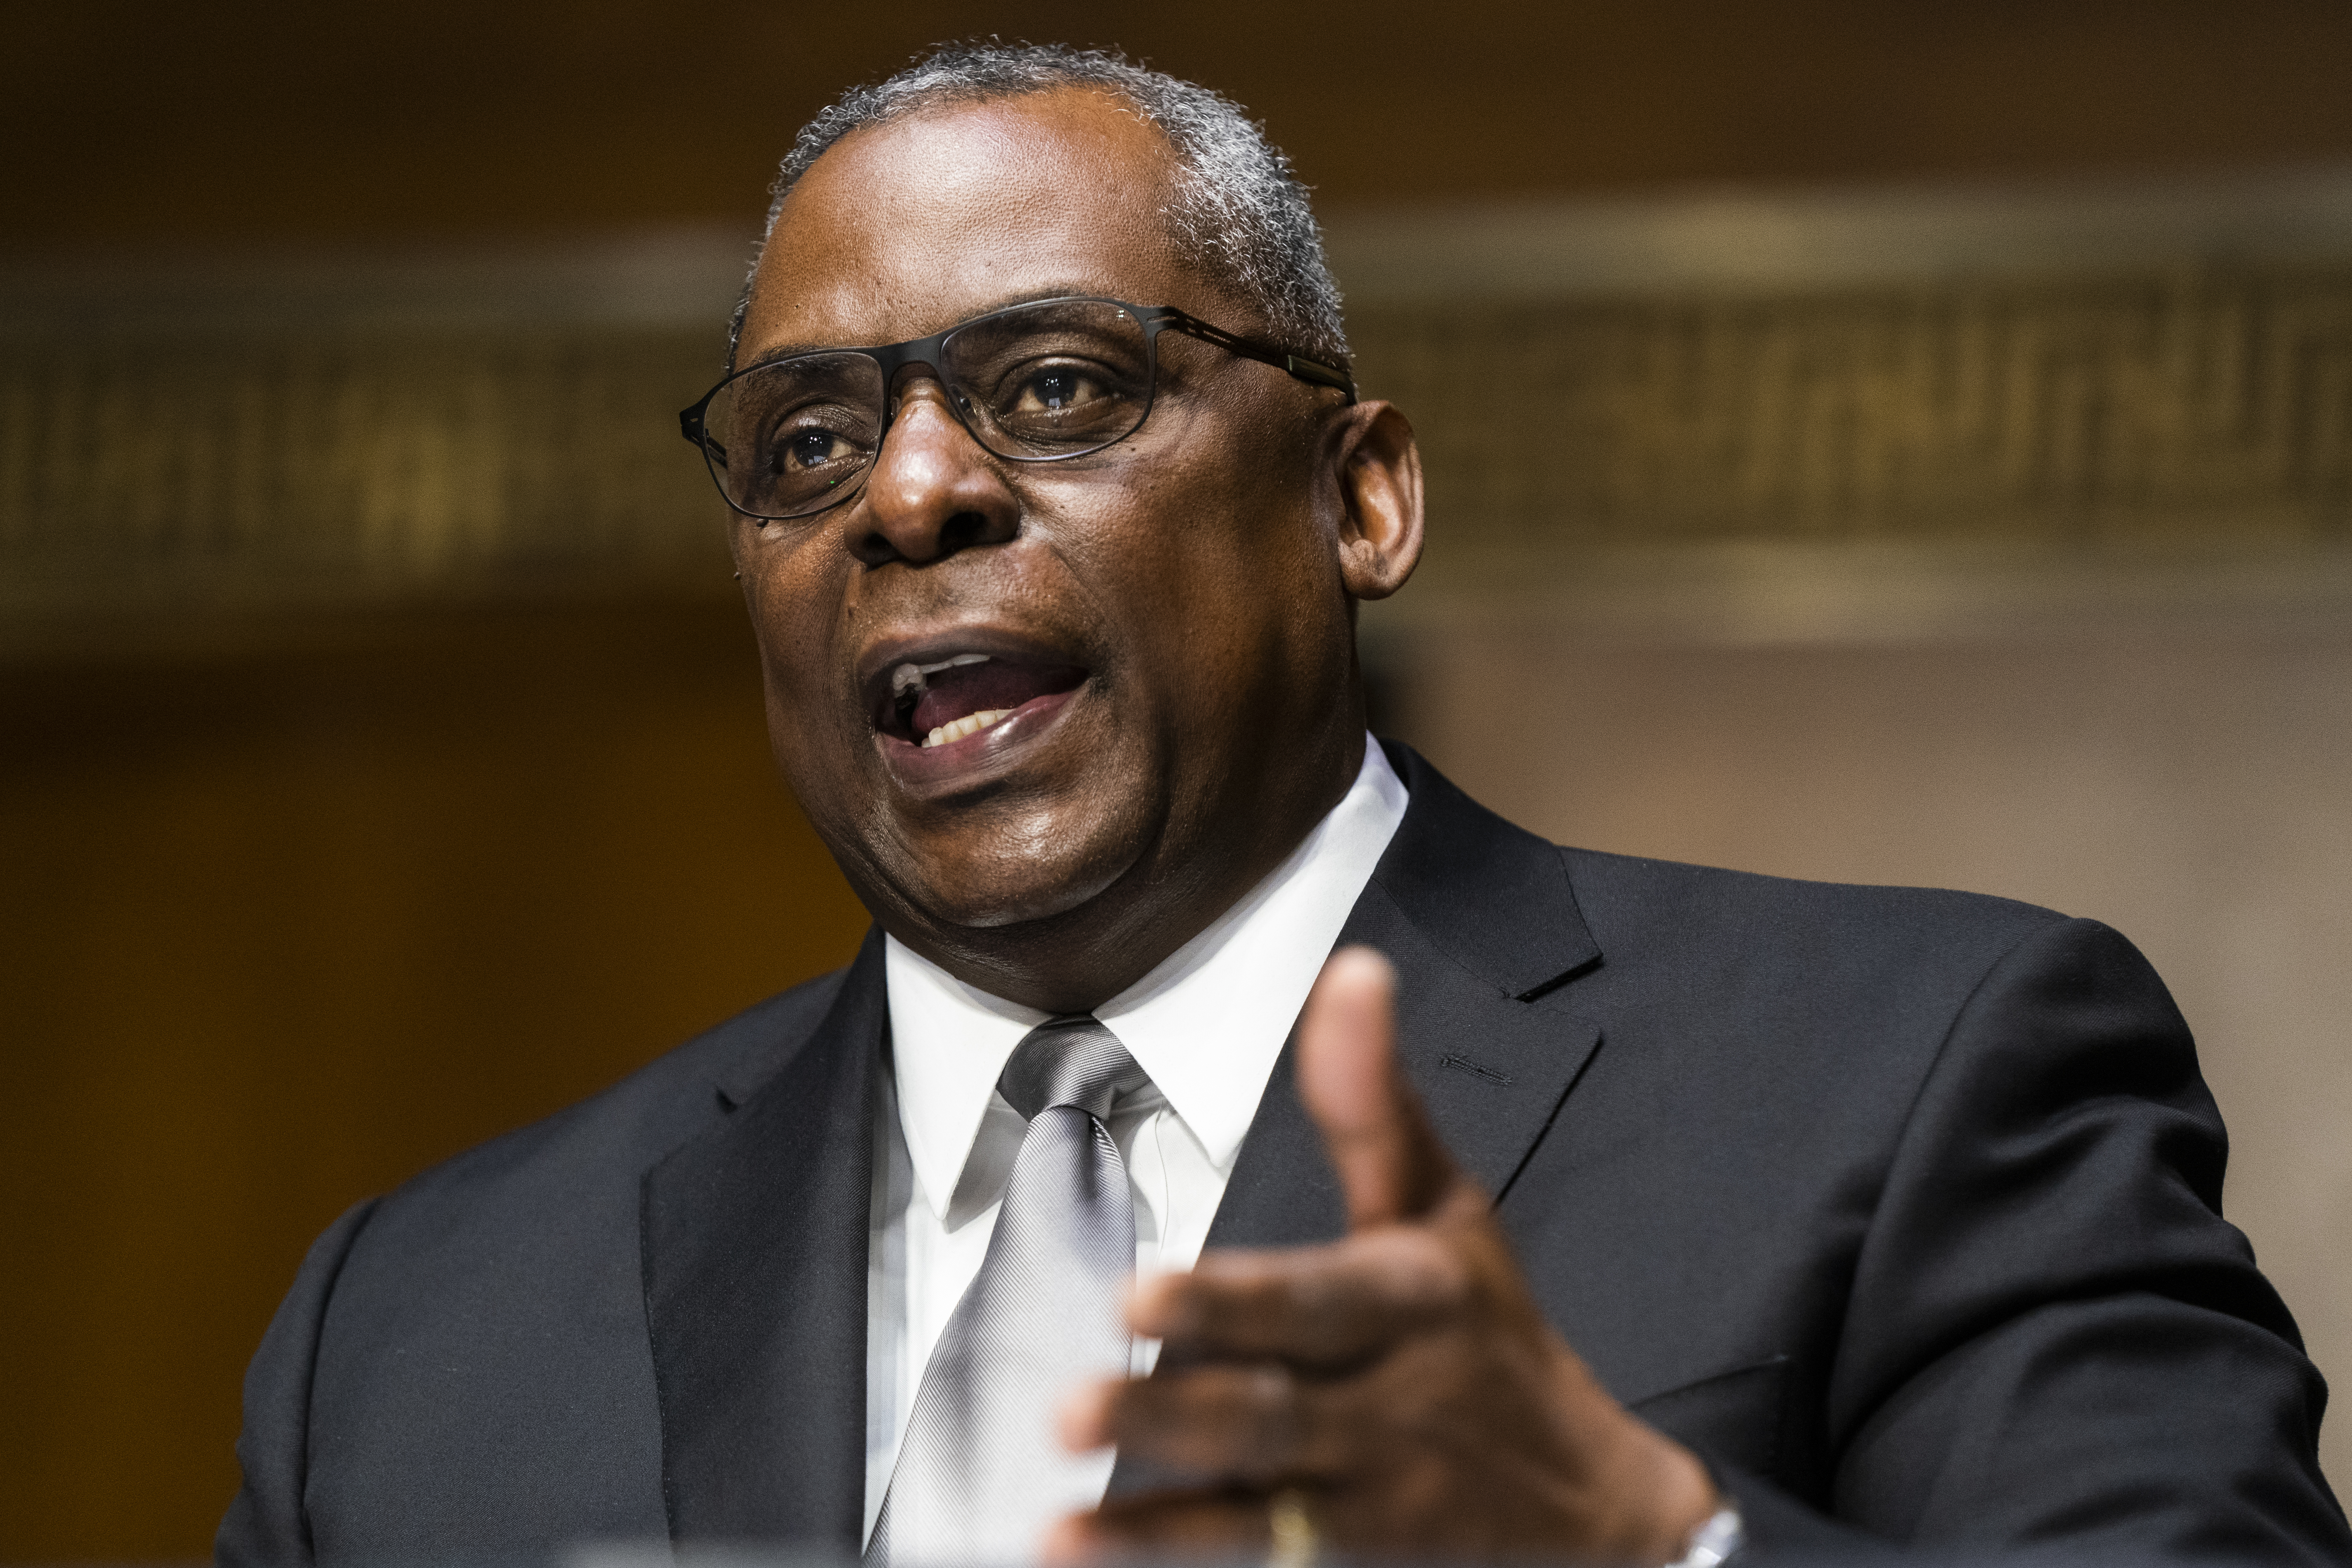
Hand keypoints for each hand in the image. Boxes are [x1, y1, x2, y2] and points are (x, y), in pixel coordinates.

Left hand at [1049, 946, 1719, 1562]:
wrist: (1593, 1503)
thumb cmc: (1490, 1330)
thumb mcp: (1447, 1205)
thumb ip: (1376, 1102)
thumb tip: (1350, 973)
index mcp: (1411, 1301)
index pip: (1315, 1298)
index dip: (1231, 1301)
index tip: (1139, 1294)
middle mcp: (1390, 1403)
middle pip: (1273, 1410)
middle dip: (1173, 1410)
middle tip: (1072, 1406)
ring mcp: (1370, 1494)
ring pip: (1257, 1507)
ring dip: (1152, 1519)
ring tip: (1058, 1524)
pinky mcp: (1352, 1556)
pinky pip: (1257, 1561)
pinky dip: (1167, 1557)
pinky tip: (1082, 1553)